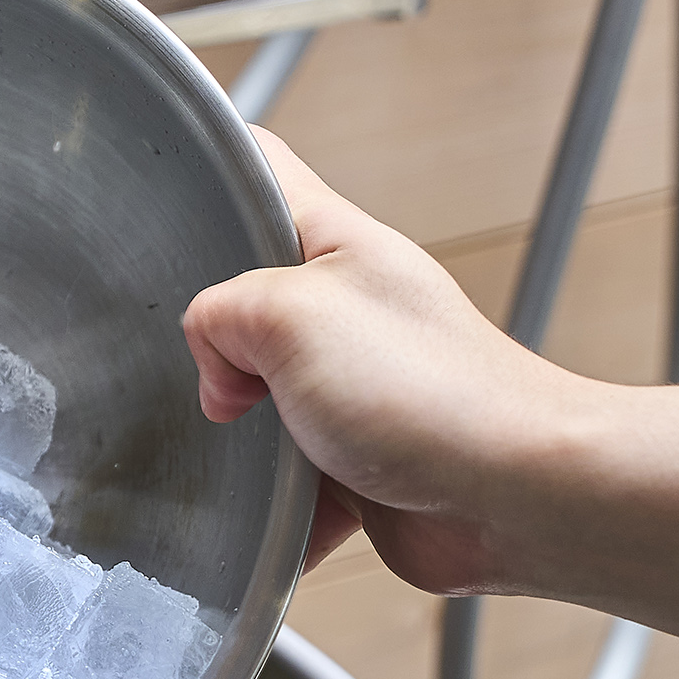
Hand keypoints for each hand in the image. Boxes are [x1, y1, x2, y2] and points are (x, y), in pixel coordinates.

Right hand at [182, 129, 599, 588]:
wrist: (514, 495)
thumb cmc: (437, 395)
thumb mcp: (290, 313)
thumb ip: (218, 314)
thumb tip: (212, 366)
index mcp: (337, 245)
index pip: (261, 170)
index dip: (211, 173)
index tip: (163, 205)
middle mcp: (345, 309)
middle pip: (237, 302)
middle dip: (209, 349)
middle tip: (224, 375)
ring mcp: (350, 383)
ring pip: (253, 398)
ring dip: (242, 437)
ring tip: (263, 446)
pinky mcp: (354, 458)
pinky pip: (284, 476)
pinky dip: (277, 503)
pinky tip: (287, 508)